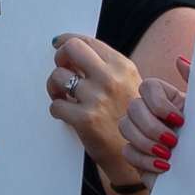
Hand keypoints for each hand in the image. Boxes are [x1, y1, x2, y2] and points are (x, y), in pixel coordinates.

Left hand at [47, 32, 144, 182]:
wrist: (140, 154)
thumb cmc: (131, 119)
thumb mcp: (129, 83)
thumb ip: (106, 67)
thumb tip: (74, 50)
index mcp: (122, 66)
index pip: (87, 41)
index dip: (68, 40)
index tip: (59, 44)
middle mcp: (110, 78)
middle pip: (70, 49)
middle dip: (60, 57)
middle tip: (62, 68)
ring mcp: (97, 98)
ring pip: (57, 77)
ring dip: (54, 87)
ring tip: (63, 96)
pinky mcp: (85, 119)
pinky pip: (56, 105)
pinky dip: (57, 109)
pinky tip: (67, 114)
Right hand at [119, 52, 191, 179]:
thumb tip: (180, 60)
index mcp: (167, 99)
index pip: (148, 87)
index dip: (159, 103)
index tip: (179, 120)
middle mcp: (150, 114)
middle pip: (133, 107)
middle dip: (152, 126)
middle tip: (173, 141)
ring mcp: (140, 134)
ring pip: (124, 127)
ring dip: (147, 142)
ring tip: (168, 155)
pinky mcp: (135, 155)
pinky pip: (127, 151)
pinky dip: (145, 160)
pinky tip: (165, 167)